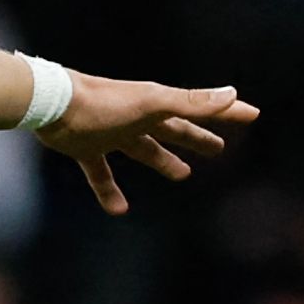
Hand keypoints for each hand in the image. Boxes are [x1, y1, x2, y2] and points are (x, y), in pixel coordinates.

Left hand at [40, 76, 257, 214]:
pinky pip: (101, 173)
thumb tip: (233, 93)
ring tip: (183, 174)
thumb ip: (191, 102)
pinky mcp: (87, 149)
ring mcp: (112, 133)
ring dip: (163, 161)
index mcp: (157, 104)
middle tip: (218, 149)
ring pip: (143, 150)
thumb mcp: (153, 103)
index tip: (251, 114)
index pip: (200, 108)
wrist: (52, 104)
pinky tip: (119, 210)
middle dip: (196, 138)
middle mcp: (137, 117)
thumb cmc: (103, 103)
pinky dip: (110, 191)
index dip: (227, 112)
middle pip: (174, 129)